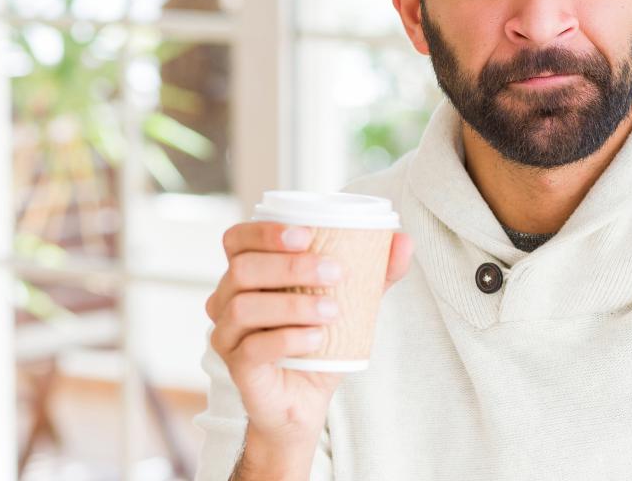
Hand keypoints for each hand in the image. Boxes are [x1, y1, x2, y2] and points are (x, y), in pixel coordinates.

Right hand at [204, 221, 413, 445]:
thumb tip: (405, 241)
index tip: (307, 234)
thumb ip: (376, 271)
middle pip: (242, 269)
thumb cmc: (321, 341)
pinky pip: (252, 347)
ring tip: (332, 311)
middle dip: (291, 266)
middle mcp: (227, 300)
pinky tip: (317, 339)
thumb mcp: (353, 302)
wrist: (307, 400)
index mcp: (250, 274)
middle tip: (335, 273)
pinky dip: (287, 339)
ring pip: (245, 306)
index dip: (264, 231)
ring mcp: (227, 334)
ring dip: (293, 304)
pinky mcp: (236, 366)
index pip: (237, 239)